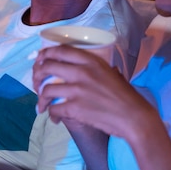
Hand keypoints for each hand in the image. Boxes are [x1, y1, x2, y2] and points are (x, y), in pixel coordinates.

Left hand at [33, 45, 155, 139]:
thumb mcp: (112, 73)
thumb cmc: (127, 96)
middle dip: (36, 75)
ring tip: (42, 106)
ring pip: (46, 90)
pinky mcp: (75, 108)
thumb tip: (88, 69)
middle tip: (36, 83)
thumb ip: (97, 69)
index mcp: (91, 61)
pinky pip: (53, 109)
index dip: (45, 53)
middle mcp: (81, 72)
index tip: (40, 59)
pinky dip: (51, 115)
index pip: (60, 50)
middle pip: (47, 66)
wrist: (134, 117)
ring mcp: (77, 90)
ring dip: (41, 99)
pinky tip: (55, 119)